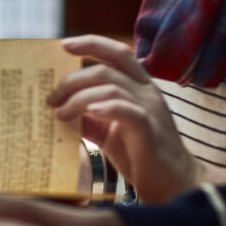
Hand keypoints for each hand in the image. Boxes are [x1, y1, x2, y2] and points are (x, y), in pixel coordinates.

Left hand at [48, 35, 203, 202]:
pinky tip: (89, 112)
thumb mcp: (107, 132)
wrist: (174, 182)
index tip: (63, 45)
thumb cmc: (139, 154)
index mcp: (139, 86)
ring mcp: (150, 109)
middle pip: (106, 69)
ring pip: (112, 88)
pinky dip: (106, 108)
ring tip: (61, 114)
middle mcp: (146, 92)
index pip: (117, 53)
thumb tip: (57, 110)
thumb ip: (88, 118)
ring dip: (79, 98)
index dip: (91, 43)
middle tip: (52, 98)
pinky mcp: (150, 131)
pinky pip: (128, 111)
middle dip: (72, 80)